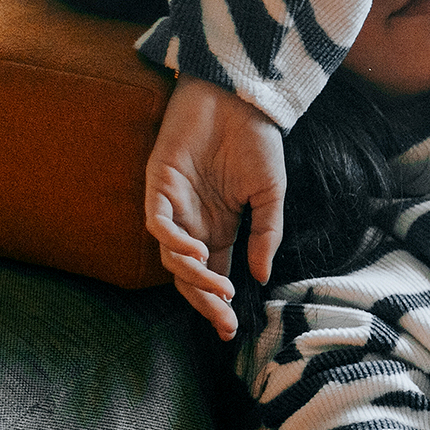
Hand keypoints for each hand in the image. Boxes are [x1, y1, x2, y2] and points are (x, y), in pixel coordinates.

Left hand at [145, 74, 286, 339]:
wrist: (240, 99)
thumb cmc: (257, 143)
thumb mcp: (271, 195)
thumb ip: (266, 235)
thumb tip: (261, 277)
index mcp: (221, 230)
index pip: (215, 277)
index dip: (219, 305)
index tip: (231, 330)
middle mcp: (195, 224)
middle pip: (189, 276)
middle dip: (204, 302)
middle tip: (223, 318)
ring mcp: (175, 207)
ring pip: (171, 257)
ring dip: (192, 276)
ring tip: (218, 285)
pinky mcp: (159, 186)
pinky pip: (158, 224)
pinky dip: (174, 243)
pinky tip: (196, 251)